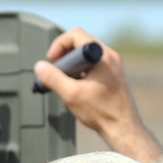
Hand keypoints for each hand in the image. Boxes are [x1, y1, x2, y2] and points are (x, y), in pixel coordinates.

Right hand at [34, 28, 162, 162]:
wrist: (123, 127)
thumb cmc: (102, 112)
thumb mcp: (71, 95)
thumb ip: (53, 78)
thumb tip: (40, 67)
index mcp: (102, 56)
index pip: (76, 35)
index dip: (58, 46)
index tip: (51, 61)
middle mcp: (110, 56)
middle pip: (80, 45)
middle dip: (64, 59)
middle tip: (56, 75)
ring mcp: (114, 65)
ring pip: (85, 58)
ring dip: (71, 70)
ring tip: (67, 88)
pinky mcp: (114, 75)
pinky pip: (92, 68)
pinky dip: (81, 76)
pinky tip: (77, 94)